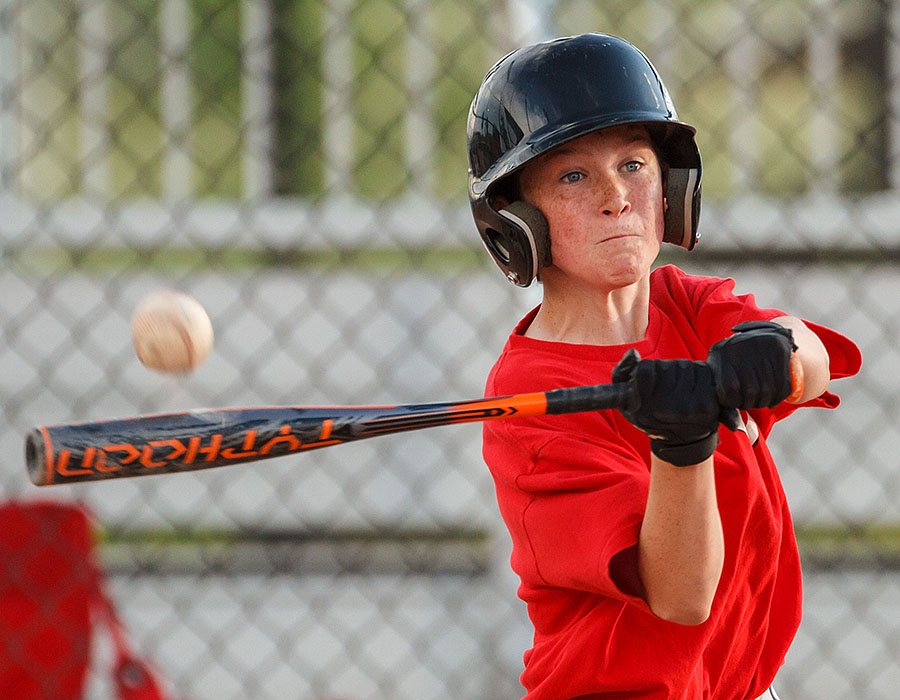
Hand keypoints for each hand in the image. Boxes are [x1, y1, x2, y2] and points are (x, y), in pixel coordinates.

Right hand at [612, 350, 739, 466]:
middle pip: (666, 366)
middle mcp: (664, 410)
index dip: (647, 371)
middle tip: (667, 385)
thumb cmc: (651, 414)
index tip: (650, 383)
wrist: (682, 442)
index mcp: (641, 409)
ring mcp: (687, 409)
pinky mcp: (706, 406)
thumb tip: (632, 353)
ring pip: (684, 365)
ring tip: (681, 387)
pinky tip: (694, 388)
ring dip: (682, 370)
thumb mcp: (625, 399)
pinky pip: (702, 371)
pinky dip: (699, 373)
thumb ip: (621, 373)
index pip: (644, 369)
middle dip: (666, 370)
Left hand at [706, 321, 796, 408]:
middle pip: (751, 390)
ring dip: (765, 402)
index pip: (729, 388)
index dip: (733, 402)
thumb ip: (717, 389)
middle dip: (751, 403)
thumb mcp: (718, 369)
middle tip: (749, 403)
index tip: (735, 403)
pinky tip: (772, 400)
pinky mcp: (779, 348)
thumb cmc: (731, 362)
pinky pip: (783, 383)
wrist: (756, 337)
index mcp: (720, 352)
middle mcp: (740, 345)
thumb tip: (730, 417)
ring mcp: (761, 344)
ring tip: (759, 401)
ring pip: (768, 389)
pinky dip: (779, 397)